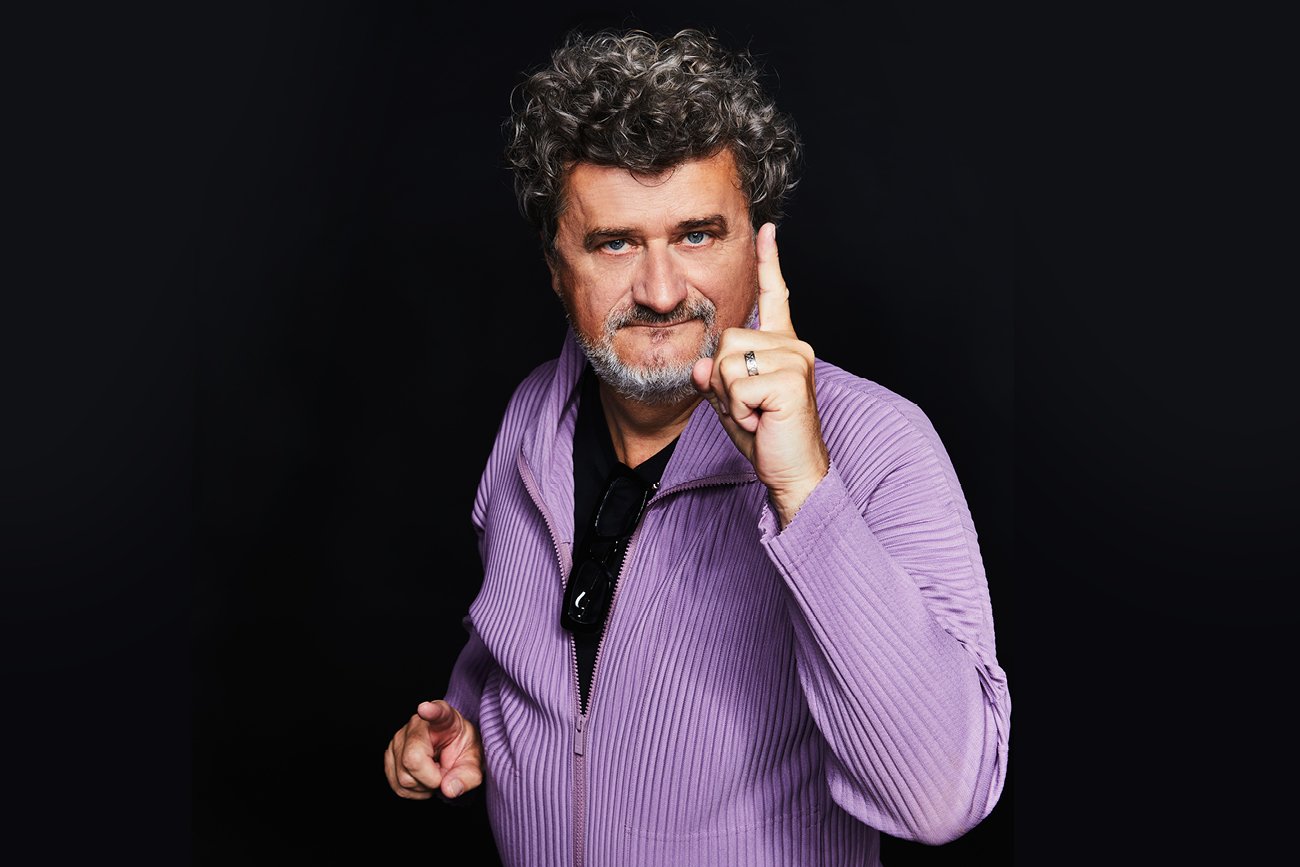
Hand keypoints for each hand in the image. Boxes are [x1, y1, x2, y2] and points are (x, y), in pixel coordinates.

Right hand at [384, 699, 482, 799]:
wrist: (450, 752)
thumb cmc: (461, 750)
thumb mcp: (474, 762)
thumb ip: (468, 776)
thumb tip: (449, 788)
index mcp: (444, 718)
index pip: (437, 712)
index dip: (431, 711)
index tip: (425, 708)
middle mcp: (416, 725)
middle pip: (412, 759)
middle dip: (432, 779)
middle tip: (443, 773)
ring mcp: (398, 740)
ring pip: (403, 778)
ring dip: (424, 787)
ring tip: (434, 774)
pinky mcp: (389, 756)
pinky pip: (398, 787)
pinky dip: (414, 792)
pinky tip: (423, 780)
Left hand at [692, 222, 829, 526]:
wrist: (792, 473)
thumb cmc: (766, 437)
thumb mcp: (731, 402)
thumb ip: (714, 377)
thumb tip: (702, 364)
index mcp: (782, 345)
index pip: (774, 296)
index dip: (768, 262)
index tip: (766, 228)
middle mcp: (793, 345)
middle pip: (725, 341)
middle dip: (722, 380)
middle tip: (749, 407)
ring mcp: (795, 359)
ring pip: (726, 363)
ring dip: (730, 397)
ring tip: (758, 414)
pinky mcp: (789, 379)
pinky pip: (736, 385)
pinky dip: (739, 410)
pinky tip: (763, 419)